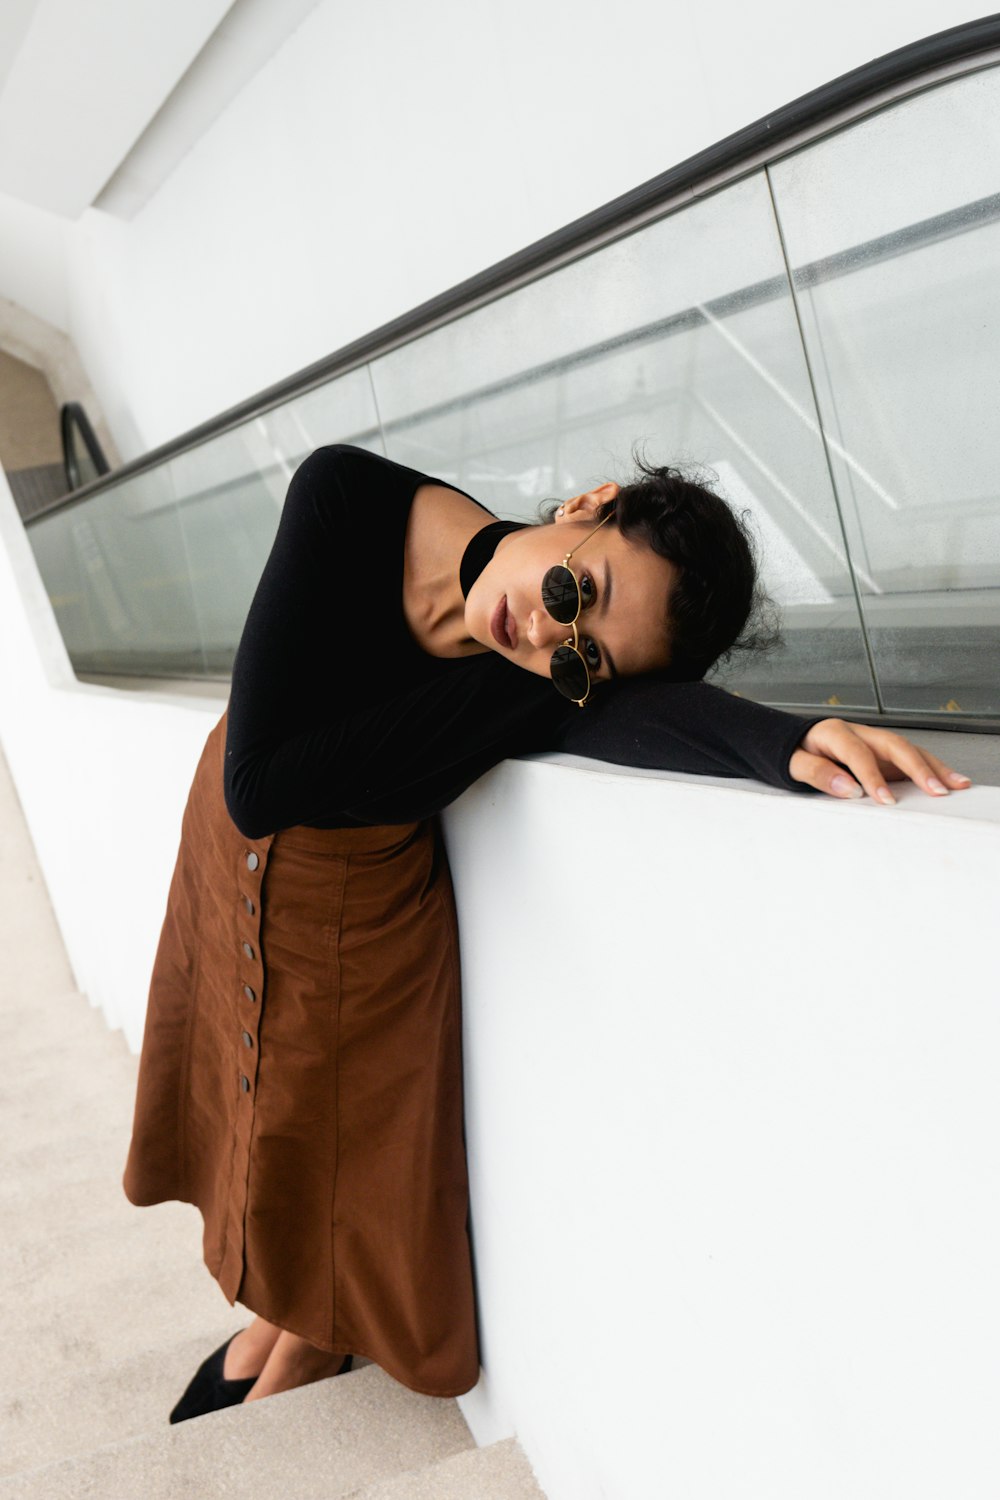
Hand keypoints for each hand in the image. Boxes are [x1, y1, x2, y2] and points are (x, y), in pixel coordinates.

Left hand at [788, 718, 972, 803]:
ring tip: (957, 785)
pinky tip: (949, 782)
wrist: (792, 742)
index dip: (872, 776)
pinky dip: (931, 770)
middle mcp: (860, 733)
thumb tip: (847, 787)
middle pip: (895, 745)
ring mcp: (875, 742)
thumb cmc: (793, 753)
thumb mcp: (792, 763)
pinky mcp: (884, 755)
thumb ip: (816, 772)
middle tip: (935, 791)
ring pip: (909, 750)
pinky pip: (910, 760)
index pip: (858, 753)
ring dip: (934, 768)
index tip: (885, 800)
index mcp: (834, 733)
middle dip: (918, 768)